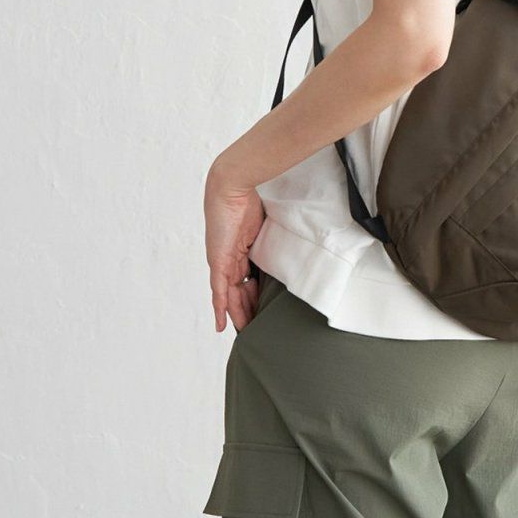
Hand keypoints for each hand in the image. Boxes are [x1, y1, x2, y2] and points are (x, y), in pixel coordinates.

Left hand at [203, 162, 265, 334]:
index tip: (263, 310)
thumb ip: (277, 239)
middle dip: (247, 310)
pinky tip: (222, 325)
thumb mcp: (268, 225)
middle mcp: (229, 258)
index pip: (248, 279)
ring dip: (237, 314)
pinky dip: (220, 308)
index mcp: (241, 249)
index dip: (254, 297)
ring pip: (230, 296)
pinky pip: (219, 291)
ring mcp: (223, 261)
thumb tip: (298, 244)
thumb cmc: (250, 196)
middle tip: (256, 328)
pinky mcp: (219, 261)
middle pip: (239, 292)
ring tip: (245, 332)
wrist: (233, 185)